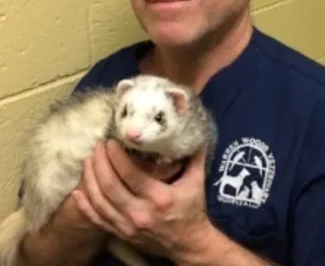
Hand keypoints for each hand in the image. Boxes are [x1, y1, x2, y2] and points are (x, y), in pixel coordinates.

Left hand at [72, 140, 212, 259]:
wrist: (189, 244)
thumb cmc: (192, 209)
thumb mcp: (196, 180)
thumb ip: (194, 156)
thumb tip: (194, 131)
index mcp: (159, 197)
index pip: (130, 174)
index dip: (116, 157)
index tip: (110, 142)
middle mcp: (140, 213)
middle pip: (110, 186)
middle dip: (100, 163)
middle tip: (97, 147)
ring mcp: (128, 226)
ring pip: (100, 202)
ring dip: (90, 179)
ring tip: (88, 160)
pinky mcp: (122, 234)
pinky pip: (98, 220)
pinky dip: (85, 206)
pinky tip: (77, 192)